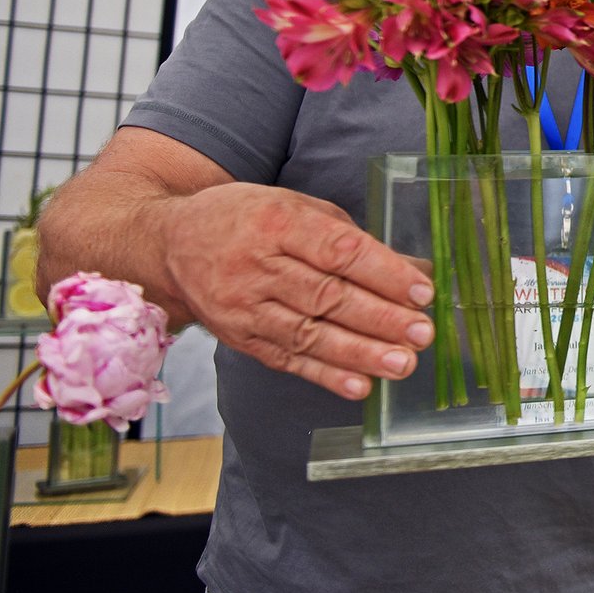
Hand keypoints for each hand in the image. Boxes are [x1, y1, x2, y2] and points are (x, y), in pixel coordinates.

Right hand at [162, 182, 434, 400]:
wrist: (171, 243)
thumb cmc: (247, 218)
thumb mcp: (296, 207)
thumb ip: (350, 238)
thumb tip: (413, 268)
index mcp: (277, 222)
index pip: (339, 251)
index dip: (384, 273)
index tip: (422, 292)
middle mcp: (256, 266)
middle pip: (326, 297)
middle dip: (380, 319)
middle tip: (422, 334)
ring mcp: (243, 306)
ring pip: (308, 334)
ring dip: (360, 353)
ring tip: (401, 364)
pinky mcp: (238, 337)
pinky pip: (285, 359)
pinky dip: (325, 375)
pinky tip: (359, 385)